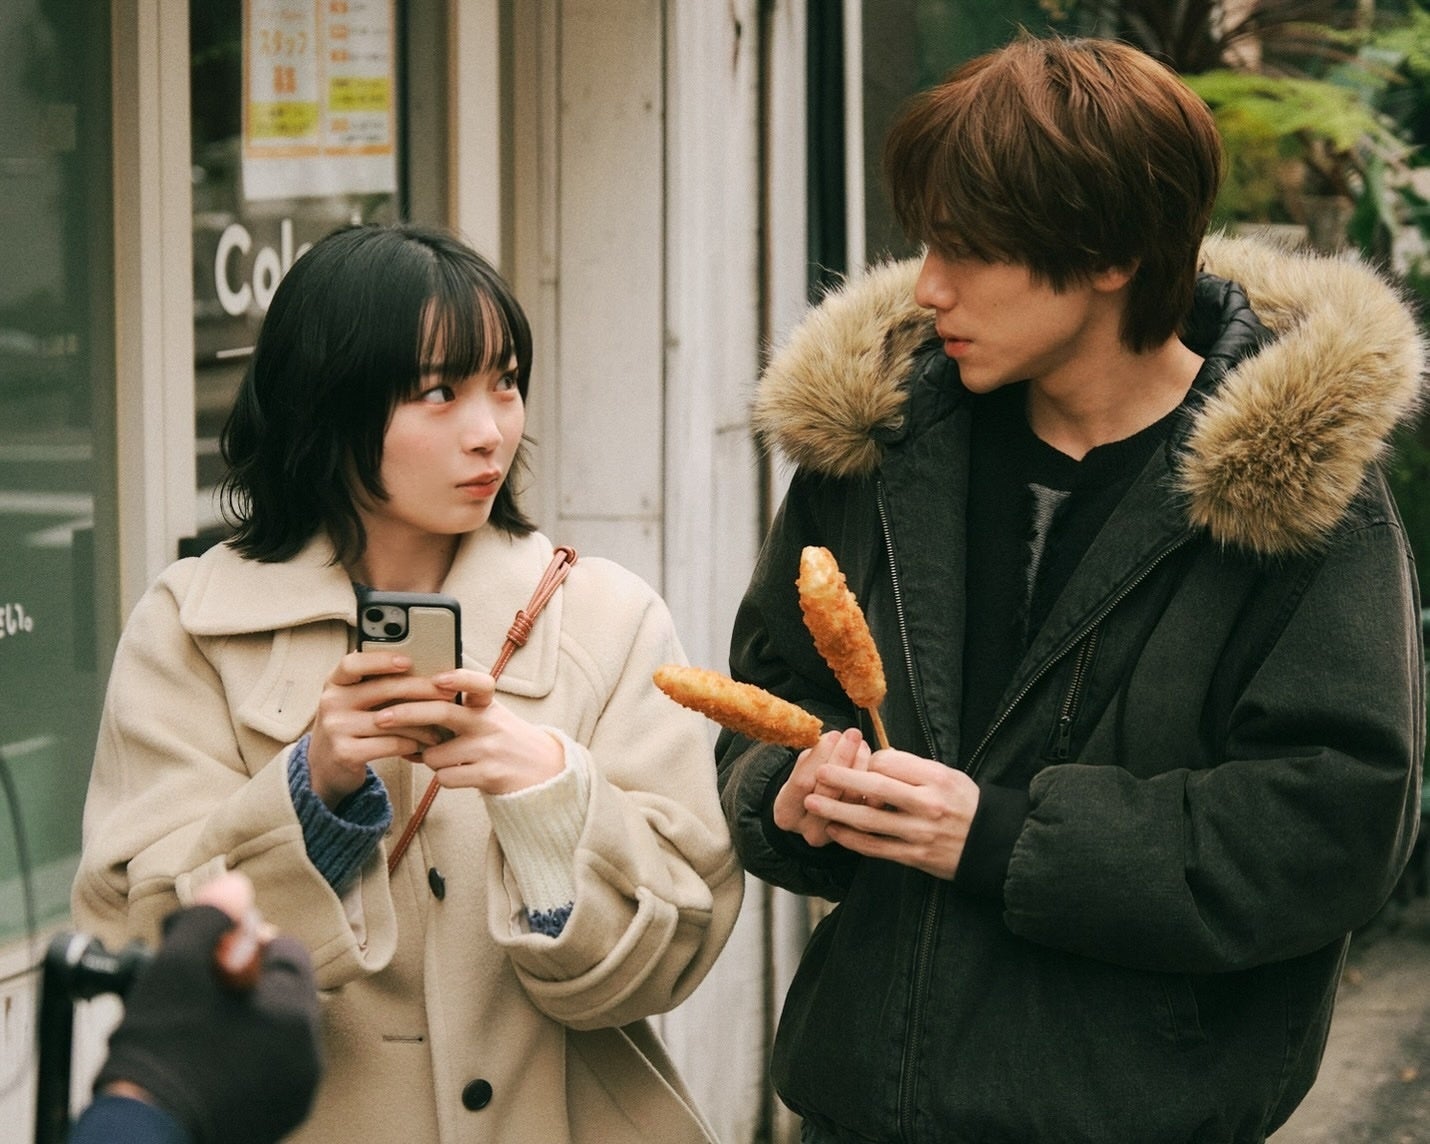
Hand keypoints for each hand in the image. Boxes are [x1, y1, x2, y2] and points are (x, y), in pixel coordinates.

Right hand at [92, 872, 321, 1143]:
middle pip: (284, 993)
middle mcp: (309, 1053)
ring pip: (276, 1033)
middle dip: (246, 984)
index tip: (212, 955)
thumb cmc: (158, 1046)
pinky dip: (243, 1061)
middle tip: (200, 992)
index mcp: (296, 1011)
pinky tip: (205, 1060)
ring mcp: (294, 1091)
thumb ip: (212, 918)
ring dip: (246, 1022)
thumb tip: (236, 886)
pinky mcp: (276, 1120)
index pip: (287, 951)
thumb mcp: (178, 966)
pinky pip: (267, 1072)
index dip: (246, 944)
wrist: (140, 1132)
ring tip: (199, 1027)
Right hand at [306, 650, 450, 806]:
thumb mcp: (356, 700)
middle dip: (420, 689)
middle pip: (381, 689)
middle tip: (447, 693)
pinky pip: (390, 744)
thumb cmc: (352, 724)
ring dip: (423, 722)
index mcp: (335, 682)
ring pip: (391, 720)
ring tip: (443, 724)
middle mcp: (331, 702)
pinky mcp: (345, 753)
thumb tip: (428, 672)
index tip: (408, 661)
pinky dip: (412, 743)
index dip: (380, 660)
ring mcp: (336, 728)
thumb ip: (378, 685)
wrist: (326, 765)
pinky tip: (425, 743)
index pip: (352, 664)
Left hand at [372, 668, 565, 794]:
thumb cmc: (502, 738)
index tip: (435, 678)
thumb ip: (456, 707)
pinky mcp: (489, 774)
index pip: (478, 682)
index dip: (457, 678)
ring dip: (429, 758)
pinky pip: (445, 778)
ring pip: (435, 754)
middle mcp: (489, 723)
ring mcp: (489, 749)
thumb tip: (405, 703)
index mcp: (488, 704)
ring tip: (443, 756)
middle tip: (381, 717)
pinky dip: (444, 777)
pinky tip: (458, 773)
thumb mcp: (487, 715)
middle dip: (406, 714)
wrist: (541, 770)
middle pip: (442, 712)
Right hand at [772, 728, 870, 846]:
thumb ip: (813, 757)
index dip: (819, 756)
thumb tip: (835, 738)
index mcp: (786, 813)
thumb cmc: (807, 783)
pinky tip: (875, 765)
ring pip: (851, 801)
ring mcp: (833, 837)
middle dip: (842, 759)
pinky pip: (868, 808)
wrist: (815, 810)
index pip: (802, 782)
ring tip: (863, 746)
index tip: (833, 734)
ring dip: (860, 768)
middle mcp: (808, 831)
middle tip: (853, 735)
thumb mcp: (801, 770)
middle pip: (827, 793)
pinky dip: (873, 785)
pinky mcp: (856, 835)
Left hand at [803, 749, 978, 878]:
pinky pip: (876, 848)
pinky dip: (851, 840)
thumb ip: (912, 768)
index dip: (868, 760)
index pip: (891, 763)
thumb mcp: (947, 775)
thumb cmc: (964, 803)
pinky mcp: (914, 856)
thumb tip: (875, 760)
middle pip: (875, 787)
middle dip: (842, 779)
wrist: (990, 844)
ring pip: (869, 820)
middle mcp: (927, 805)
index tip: (860, 761)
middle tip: (818, 774)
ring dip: (836, 811)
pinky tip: (834, 831)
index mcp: (935, 779)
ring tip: (812, 803)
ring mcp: (919, 833)